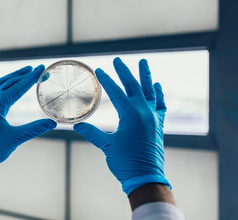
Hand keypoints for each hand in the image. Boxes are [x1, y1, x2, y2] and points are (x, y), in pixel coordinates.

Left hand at [0, 65, 56, 180]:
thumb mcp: (15, 139)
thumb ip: (34, 129)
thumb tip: (53, 123)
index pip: (17, 87)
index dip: (31, 78)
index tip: (41, 68)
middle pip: (10, 82)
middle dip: (25, 75)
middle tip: (39, 69)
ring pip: (2, 84)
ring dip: (15, 77)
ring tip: (28, 70)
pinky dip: (8, 84)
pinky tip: (15, 84)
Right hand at [73, 58, 169, 195]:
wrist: (146, 176)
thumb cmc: (125, 161)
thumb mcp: (106, 145)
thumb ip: (91, 132)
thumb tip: (77, 125)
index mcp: (130, 114)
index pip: (115, 92)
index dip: (106, 80)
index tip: (99, 70)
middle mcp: (144, 111)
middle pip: (133, 86)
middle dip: (124, 72)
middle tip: (118, 60)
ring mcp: (153, 116)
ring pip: (150, 91)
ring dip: (145, 76)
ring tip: (144, 62)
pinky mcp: (158, 124)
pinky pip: (160, 104)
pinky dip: (158, 94)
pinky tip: (156, 86)